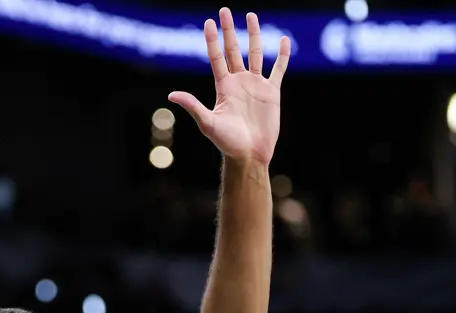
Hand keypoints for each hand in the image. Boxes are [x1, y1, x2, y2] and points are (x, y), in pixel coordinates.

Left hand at [170, 8, 289, 165]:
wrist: (250, 155)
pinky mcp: (272, 93)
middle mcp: (239, 82)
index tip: (209, 22)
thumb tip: (172, 95)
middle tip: (225, 10)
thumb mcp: (208, 123)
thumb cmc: (227, 143)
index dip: (212, 40)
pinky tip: (283, 40)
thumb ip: (192, 106)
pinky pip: (278, 69)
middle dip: (229, 30)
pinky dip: (282, 55)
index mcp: (224, 87)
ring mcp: (256, 85)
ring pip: (256, 54)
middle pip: (234, 50)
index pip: (216, 57)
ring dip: (254, 35)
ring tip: (251, 16)